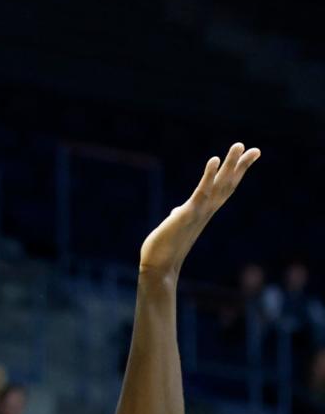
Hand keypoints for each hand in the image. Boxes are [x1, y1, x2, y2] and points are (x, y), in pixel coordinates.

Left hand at [139, 143, 259, 277]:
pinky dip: (209, 176)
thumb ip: (180, 216)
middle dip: (241, 166)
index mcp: (205, 210)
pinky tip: (214, 160)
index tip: (250, 156)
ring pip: (219, 185)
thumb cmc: (165, 246)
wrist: (159, 267)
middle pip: (228, 184)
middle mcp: (207, 210)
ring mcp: (199, 212)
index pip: (225, 188)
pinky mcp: (187, 214)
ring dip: (230, 165)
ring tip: (239, 146)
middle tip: (255, 149)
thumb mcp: (175, 225)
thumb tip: (176, 212)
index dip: (237, 172)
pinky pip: (201, 192)